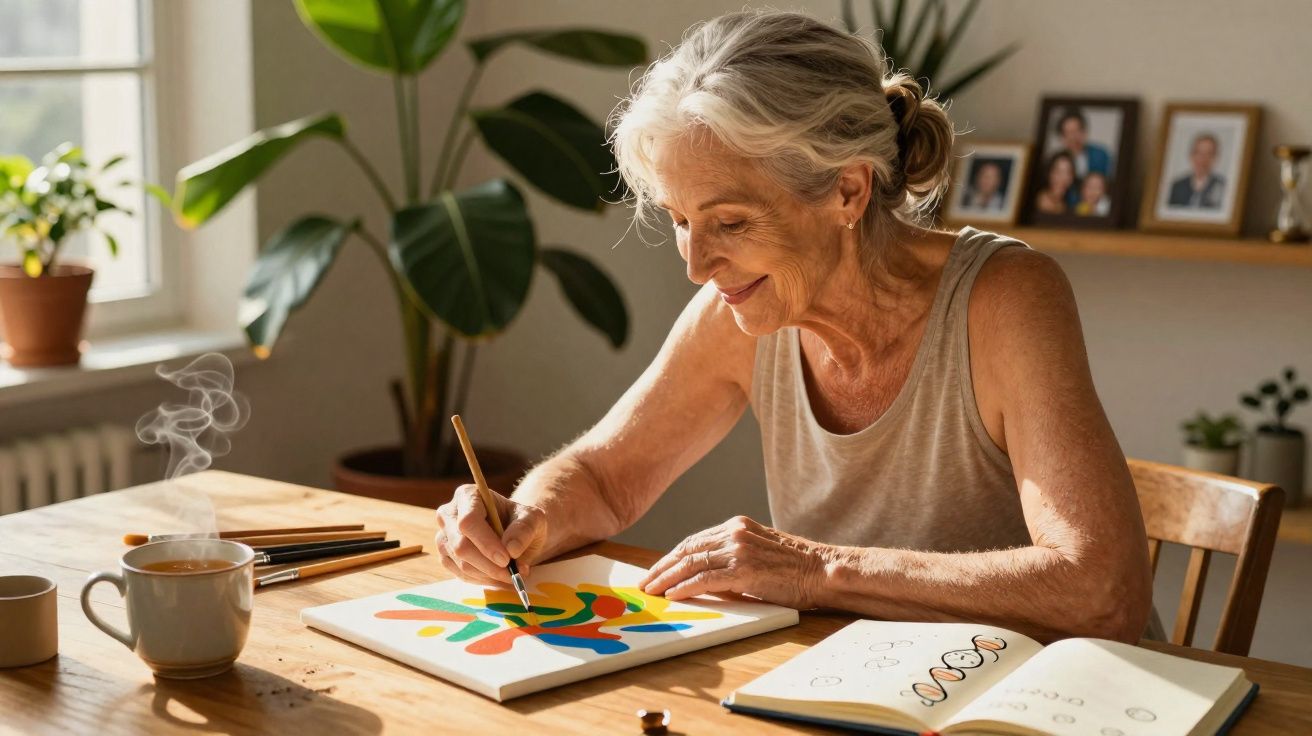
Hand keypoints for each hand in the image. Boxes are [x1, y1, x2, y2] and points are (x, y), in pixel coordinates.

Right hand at [434, 484, 547, 588]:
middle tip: (513, 574)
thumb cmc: (522, 521)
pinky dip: (483, 580)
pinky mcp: (446, 556)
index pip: (468, 521)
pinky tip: (499, 576)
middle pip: (460, 545)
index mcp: (467, 495)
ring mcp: (445, 536)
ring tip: (512, 575)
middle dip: (489, 565)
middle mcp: (449, 514)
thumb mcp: (533, 519)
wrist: (515, 533)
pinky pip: (460, 574)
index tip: (507, 559)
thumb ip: (524, 529)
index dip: (486, 543)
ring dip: (489, 575)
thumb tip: (511, 549)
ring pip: (461, 564)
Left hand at [638, 515, 829, 608]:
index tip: (657, 570)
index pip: (695, 540)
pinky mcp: (744, 569)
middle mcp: (735, 533)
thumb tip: (704, 574)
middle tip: (646, 581)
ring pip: (692, 563)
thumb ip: (733, 557)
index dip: (672, 557)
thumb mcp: (759, 552)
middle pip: (687, 549)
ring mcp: (739, 550)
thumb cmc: (795, 568)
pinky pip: (706, 578)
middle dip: (662, 567)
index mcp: (737, 526)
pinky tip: (673, 594)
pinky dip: (686, 587)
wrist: (822, 571)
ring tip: (653, 590)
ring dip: (667, 578)